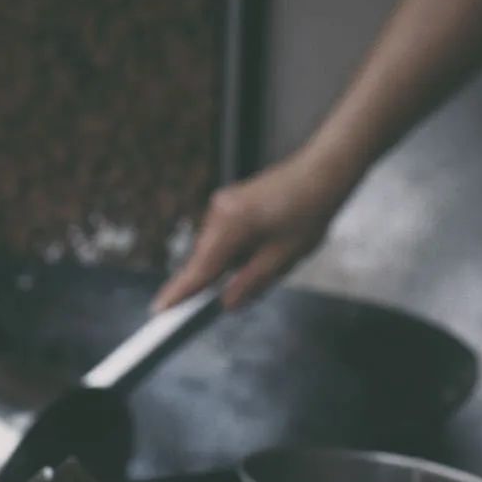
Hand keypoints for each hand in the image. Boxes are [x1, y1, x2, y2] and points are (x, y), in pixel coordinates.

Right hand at [154, 149, 351, 311]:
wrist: (322, 170)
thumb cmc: (309, 210)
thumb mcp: (284, 258)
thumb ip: (252, 283)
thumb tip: (226, 303)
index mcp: (232, 225)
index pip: (200, 269)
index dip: (180, 293)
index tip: (159, 311)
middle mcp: (219, 211)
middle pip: (205, 260)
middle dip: (217, 283)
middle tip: (237, 299)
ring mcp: (223, 204)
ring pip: (215, 250)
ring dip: (233, 266)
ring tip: (273, 261)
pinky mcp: (230, 202)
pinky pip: (224, 237)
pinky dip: (237, 251)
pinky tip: (266, 249)